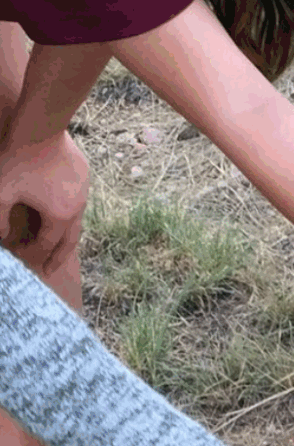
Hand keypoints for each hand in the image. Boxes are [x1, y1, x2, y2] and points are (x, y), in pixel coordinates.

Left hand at [0, 130, 87, 274]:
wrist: (41, 127)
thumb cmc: (19, 159)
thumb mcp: (2, 190)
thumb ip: (0, 217)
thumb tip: (3, 237)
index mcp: (58, 217)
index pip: (46, 244)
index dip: (32, 253)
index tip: (21, 256)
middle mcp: (76, 210)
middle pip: (69, 242)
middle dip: (58, 258)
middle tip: (50, 269)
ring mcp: (83, 195)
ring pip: (75, 223)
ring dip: (65, 236)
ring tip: (57, 243)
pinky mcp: (84, 179)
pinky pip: (76, 203)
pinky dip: (67, 214)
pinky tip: (60, 212)